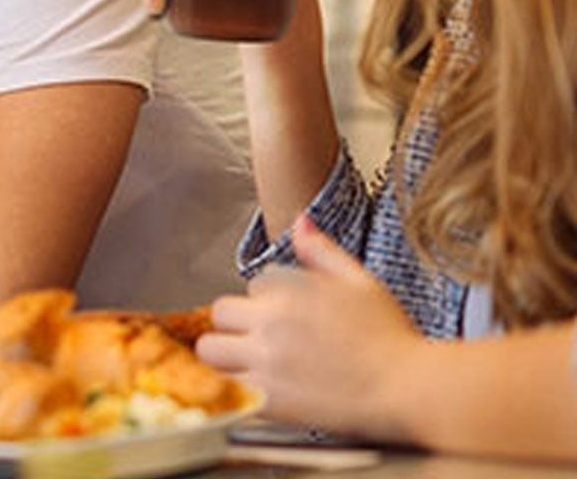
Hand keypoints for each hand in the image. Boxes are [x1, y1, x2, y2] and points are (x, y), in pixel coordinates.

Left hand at [197, 215, 421, 441]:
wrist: (411, 388)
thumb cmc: (391, 336)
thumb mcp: (360, 281)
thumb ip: (322, 252)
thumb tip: (300, 222)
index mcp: (288, 291)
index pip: (251, 288)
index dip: (266, 303)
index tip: (286, 320)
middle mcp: (271, 324)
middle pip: (219, 316)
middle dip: (234, 325)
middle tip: (256, 341)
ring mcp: (267, 362)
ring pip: (210, 352)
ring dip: (224, 355)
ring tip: (249, 365)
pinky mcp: (270, 400)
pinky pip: (227, 388)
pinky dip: (233, 388)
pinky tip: (254, 389)